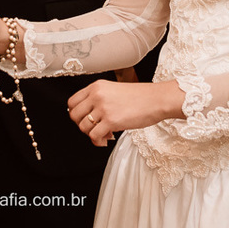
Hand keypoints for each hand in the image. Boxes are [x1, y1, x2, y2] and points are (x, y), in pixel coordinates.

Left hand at [67, 79, 184, 146]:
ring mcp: (103, 108)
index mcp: (96, 86)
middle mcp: (97, 95)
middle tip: (94, 128)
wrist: (156, 99)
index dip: (76, 114)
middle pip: (74, 115)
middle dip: (82, 125)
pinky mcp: (111, 121)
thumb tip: (86, 117)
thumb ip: (98, 99)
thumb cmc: (140, 97)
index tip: (85, 119)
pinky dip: (98, 141)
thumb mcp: (113, 91)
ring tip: (104, 134)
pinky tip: (107, 139)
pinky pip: (94, 136)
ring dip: (92, 135)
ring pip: (83, 127)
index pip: (72, 102)